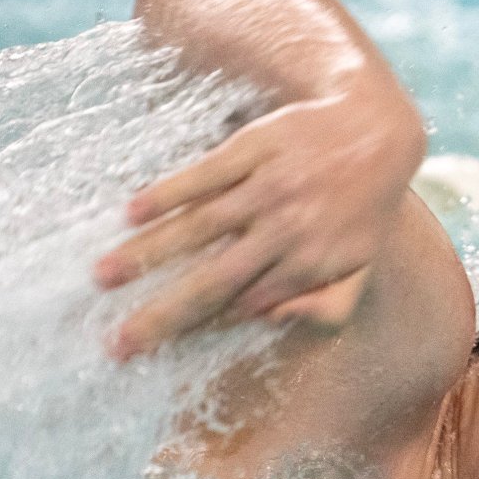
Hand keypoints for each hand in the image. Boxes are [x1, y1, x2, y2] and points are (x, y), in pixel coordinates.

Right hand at [95, 78, 421, 360]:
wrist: (375, 131)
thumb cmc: (363, 207)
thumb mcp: (360, 266)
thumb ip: (326, 307)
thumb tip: (270, 322)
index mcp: (307, 266)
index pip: (237, 307)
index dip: (191, 327)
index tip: (147, 347)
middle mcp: (285, 231)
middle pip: (212, 281)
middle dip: (161, 314)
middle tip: (116, 340)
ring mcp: (268, 188)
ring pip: (199, 227)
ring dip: (148, 253)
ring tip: (103, 276)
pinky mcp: (255, 148)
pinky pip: (204, 174)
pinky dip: (168, 193)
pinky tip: (132, 213)